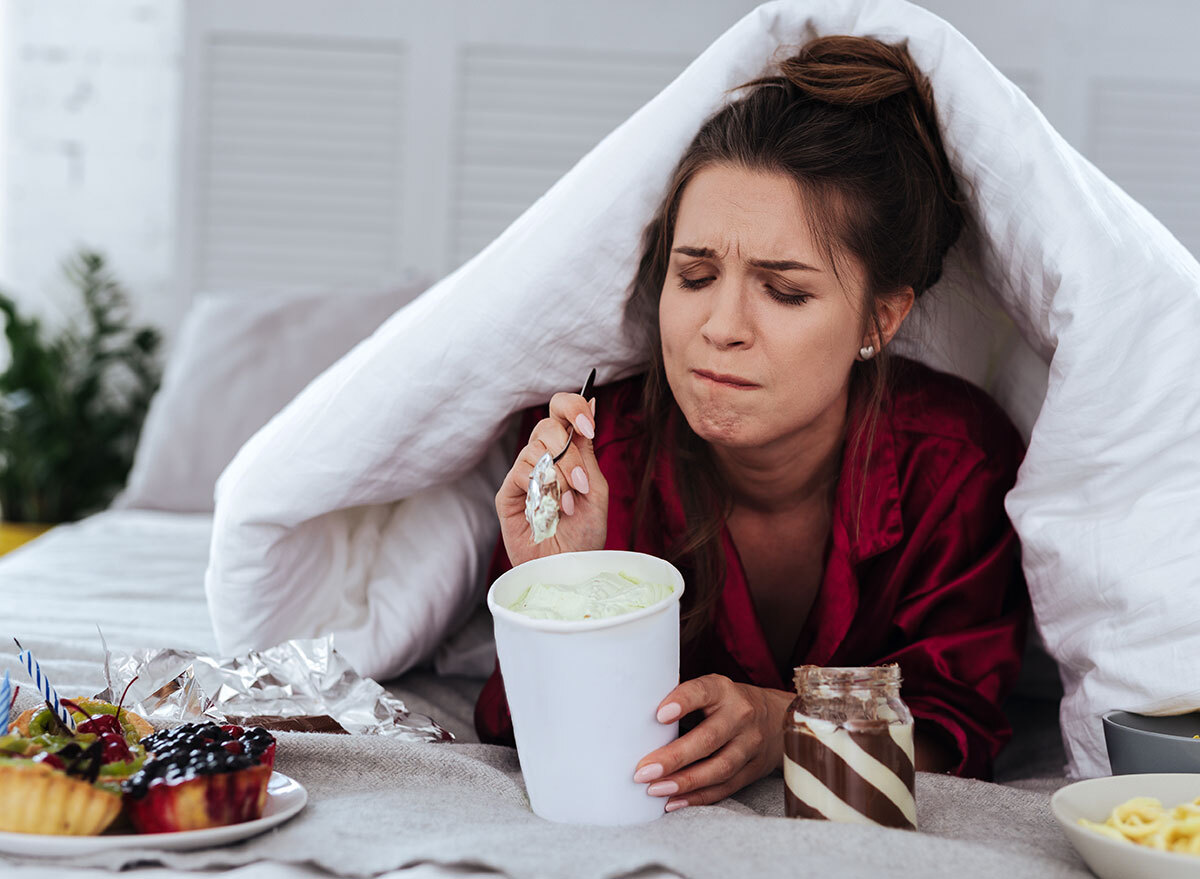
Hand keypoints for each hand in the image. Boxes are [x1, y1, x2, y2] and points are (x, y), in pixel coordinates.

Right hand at [496, 391, 607, 566]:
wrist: (568, 571)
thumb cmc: (584, 537)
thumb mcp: (596, 490)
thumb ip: (588, 451)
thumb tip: (590, 402)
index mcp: (565, 453)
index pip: (561, 411)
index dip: (572, 408)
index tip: (589, 427)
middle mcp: (542, 459)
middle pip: (546, 425)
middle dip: (569, 453)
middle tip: (581, 482)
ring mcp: (523, 475)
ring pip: (536, 451)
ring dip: (560, 478)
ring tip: (569, 506)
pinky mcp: (508, 493)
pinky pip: (521, 473)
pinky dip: (541, 490)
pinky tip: (551, 511)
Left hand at [632, 674, 793, 811]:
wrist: (779, 719)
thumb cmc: (728, 703)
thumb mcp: (712, 689)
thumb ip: (683, 699)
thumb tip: (637, 712)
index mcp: (724, 690)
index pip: (703, 692)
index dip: (682, 701)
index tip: (659, 714)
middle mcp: (741, 716)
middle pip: (709, 739)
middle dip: (674, 757)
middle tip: (643, 770)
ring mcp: (750, 745)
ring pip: (718, 768)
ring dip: (684, 782)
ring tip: (655, 789)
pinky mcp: (752, 770)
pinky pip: (725, 788)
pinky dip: (698, 798)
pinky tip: (673, 802)